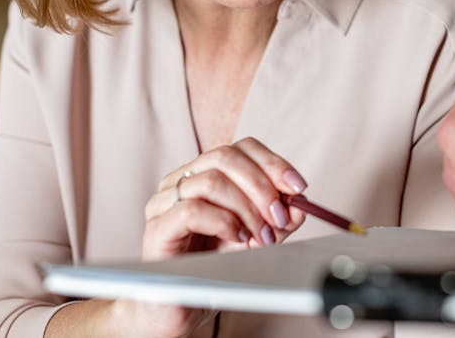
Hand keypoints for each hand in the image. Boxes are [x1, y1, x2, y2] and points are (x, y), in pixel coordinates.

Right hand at [124, 137, 307, 335]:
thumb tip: (298, 206)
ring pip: (210, 181)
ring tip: (259, 236)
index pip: (241, 148)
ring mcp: (163, 202)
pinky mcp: (156, 228)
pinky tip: (236, 239)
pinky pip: (191, 210)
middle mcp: (180, 180)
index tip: (298, 187)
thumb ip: (277, 219)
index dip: (273, 163)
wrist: (180, 306)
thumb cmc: (213, 266)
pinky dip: (223, 222)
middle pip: (225, 157)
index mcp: (203, 173)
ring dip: (246, 209)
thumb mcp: (255, 236)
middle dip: (261, 186)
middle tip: (279, 217)